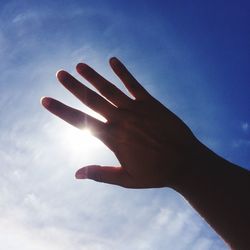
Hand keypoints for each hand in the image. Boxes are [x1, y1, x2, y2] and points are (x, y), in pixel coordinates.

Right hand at [41, 57, 199, 187]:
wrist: (185, 163)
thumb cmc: (155, 173)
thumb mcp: (126, 179)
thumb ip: (100, 174)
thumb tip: (76, 174)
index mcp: (113, 138)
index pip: (80, 121)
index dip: (61, 110)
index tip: (46, 100)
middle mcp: (121, 120)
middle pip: (92, 100)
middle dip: (74, 87)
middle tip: (59, 74)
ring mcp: (136, 109)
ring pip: (110, 89)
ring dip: (93, 77)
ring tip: (80, 65)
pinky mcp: (151, 103)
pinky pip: (134, 84)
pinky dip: (123, 72)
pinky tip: (113, 61)